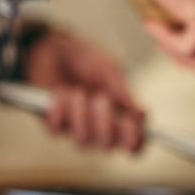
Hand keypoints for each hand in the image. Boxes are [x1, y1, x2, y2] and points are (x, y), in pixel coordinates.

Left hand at [21, 27, 143, 151]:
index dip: (135, 140)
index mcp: (121, 114)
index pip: (133, 140)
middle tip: (101, 98)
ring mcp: (77, 127)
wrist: (54, 49)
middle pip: (108, 145)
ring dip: (80, 113)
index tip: (131, 128)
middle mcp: (100, 127)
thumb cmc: (86, 60)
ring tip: (77, 91)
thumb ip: (123, 93)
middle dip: (104, 123)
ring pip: (82, 140)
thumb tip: (140, 115)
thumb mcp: (109, 70)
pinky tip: (60, 91)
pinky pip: (57, 130)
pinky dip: (59, 108)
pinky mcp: (54, 124)